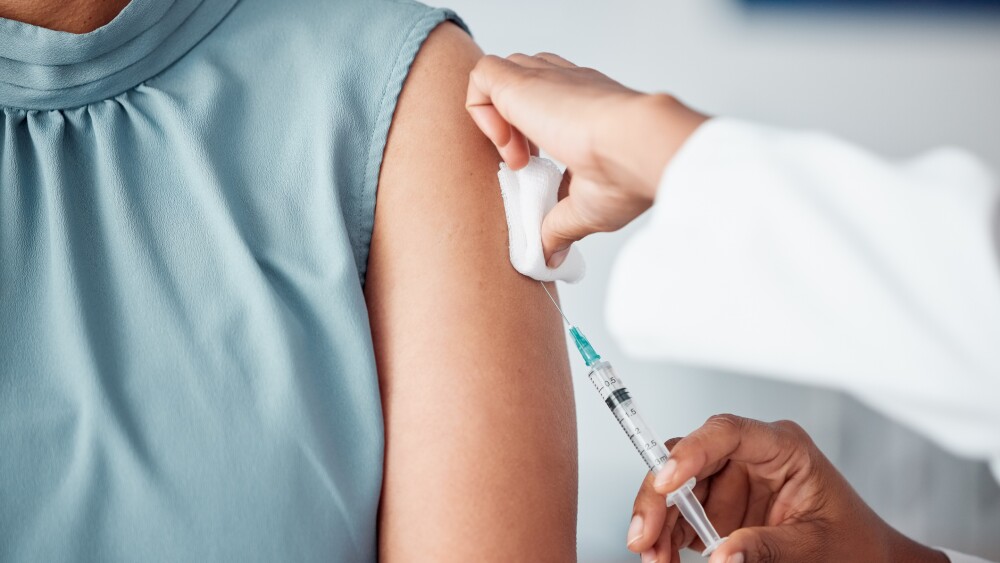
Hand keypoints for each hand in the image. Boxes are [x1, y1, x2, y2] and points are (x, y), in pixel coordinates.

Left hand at [466, 53, 707, 266]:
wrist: (638, 147)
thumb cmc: (628, 175)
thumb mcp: (587, 208)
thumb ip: (561, 227)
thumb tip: (551, 257)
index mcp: (587, 107)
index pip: (548, 103)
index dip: (531, 134)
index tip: (537, 169)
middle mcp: (566, 85)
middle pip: (522, 83)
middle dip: (511, 124)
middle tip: (524, 164)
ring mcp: (545, 78)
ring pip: (500, 76)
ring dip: (495, 119)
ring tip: (517, 158)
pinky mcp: (522, 80)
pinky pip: (482, 77)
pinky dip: (480, 110)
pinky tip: (505, 145)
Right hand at [627, 414, 948, 562]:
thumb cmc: (855, 546)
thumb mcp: (816, 548)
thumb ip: (766, 548)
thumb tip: (719, 556)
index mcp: (782, 448)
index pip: (726, 433)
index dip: (689, 453)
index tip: (665, 483)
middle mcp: (750, 457)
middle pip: (688, 460)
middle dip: (658, 497)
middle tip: (643, 535)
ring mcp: (732, 481)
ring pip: (676, 488)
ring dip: (658, 522)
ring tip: (652, 556)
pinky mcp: (721, 507)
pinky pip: (682, 514)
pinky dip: (667, 536)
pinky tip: (663, 555)